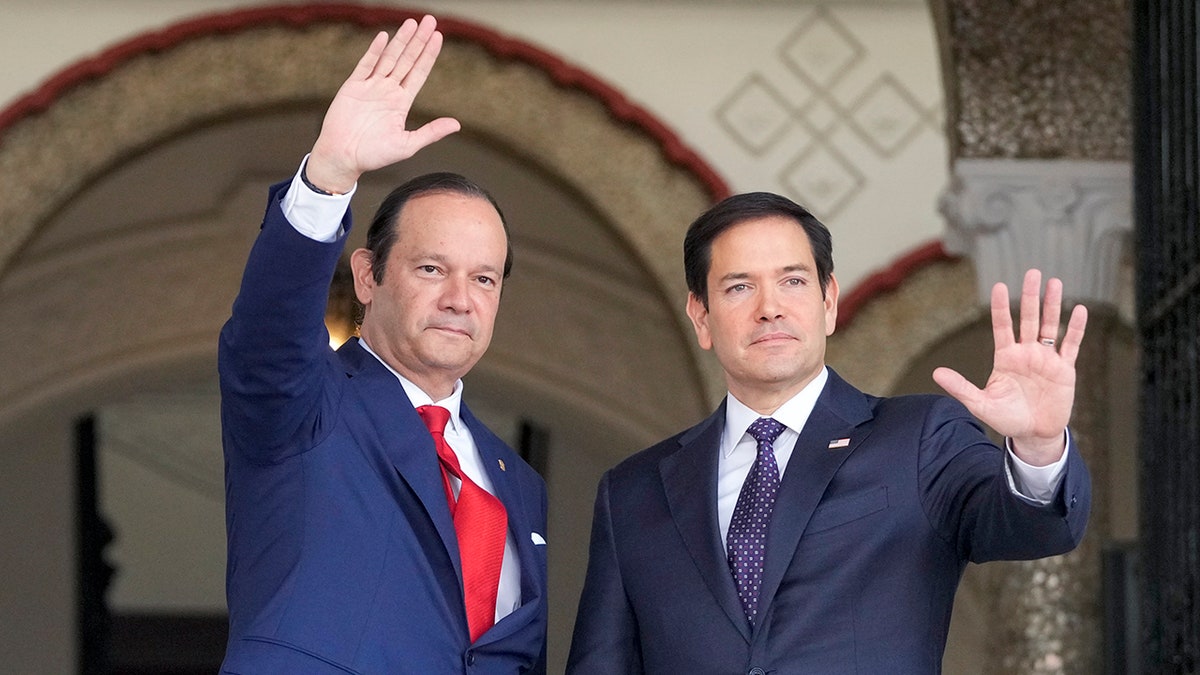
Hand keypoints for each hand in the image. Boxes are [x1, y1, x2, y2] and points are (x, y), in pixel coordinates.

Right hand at [305, 15, 460, 192]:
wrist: (342, 157)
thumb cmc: (373, 155)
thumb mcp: (407, 145)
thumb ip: (430, 132)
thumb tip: (456, 124)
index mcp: (401, 103)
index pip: (418, 73)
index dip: (428, 55)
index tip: (439, 37)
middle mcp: (388, 91)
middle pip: (407, 60)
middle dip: (419, 41)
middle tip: (430, 21)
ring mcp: (370, 87)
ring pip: (389, 58)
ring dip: (401, 41)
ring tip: (412, 23)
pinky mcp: (353, 87)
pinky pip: (366, 65)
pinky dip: (375, 51)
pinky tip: (384, 37)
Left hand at [932, 269, 1087, 465]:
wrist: (1033, 434)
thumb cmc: (1006, 418)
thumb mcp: (980, 403)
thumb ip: (961, 387)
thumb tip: (936, 373)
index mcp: (1006, 357)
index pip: (1002, 326)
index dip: (1001, 307)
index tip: (999, 286)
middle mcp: (1026, 353)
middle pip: (1028, 319)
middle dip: (1030, 296)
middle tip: (1032, 272)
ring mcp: (1046, 359)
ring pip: (1050, 326)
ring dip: (1053, 305)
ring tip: (1055, 282)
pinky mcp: (1064, 369)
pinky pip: (1071, 345)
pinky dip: (1075, 329)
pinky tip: (1080, 311)